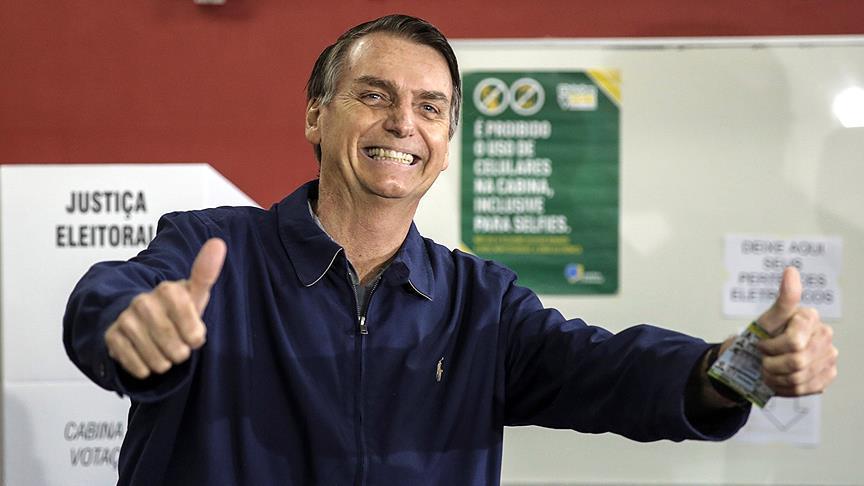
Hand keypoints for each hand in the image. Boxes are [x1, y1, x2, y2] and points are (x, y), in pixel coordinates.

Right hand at [104, 238, 226, 378]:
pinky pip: (138, 367)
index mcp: (168, 290)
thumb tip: (218, 243)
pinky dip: (146, 368)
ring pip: (157, 360)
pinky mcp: (111, 337)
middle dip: (181, 352)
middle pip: (175, 347)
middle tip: (179, 344)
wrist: (141, 319)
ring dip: (165, 362)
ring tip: (163, 349)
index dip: (195, 337)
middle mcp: (143, 302)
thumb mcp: (195, 294)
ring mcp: (125, 319)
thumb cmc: (177, 309)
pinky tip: (146, 356)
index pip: (192, 327)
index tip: (195, 336)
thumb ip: (206, 273)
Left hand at [755, 266, 837, 395]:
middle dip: (772, 364)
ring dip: (776, 377)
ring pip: (799, 377)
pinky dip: (785, 387)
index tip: (761, 344)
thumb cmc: (762, 336)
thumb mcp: (766, 320)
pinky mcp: (827, 375)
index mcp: (810, 318)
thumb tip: (791, 270)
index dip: (771, 348)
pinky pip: (804, 389)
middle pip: (797, 361)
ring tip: (768, 370)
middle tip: (763, 359)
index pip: (793, 343)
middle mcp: (825, 336)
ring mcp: (829, 356)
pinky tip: (779, 378)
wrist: (757, 358)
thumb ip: (783, 299)